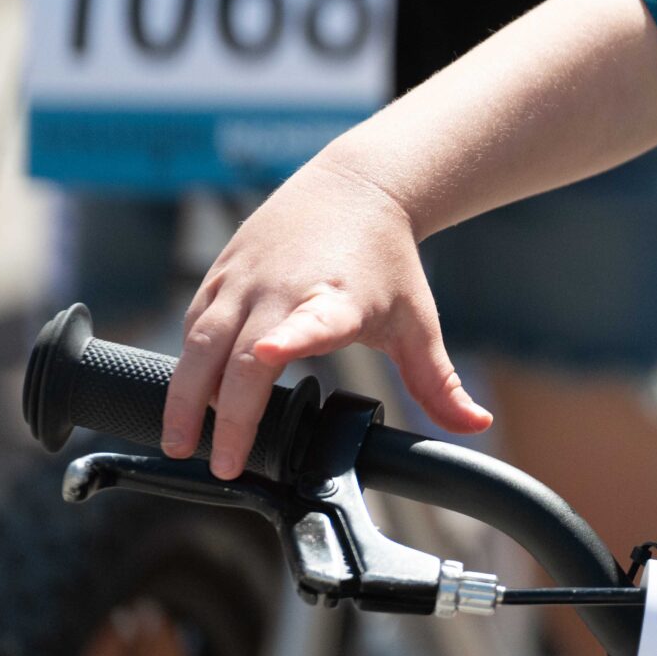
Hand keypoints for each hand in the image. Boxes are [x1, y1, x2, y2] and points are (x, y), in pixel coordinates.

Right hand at [163, 157, 489, 477]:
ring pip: (200, 343)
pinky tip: (191, 401)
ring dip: (187, 397)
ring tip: (180, 445)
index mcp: (337, 299)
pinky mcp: (220, 273)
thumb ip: (438, 382)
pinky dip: (188, 365)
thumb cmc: (389, 264)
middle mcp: (283, 288)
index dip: (290, 340)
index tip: (267, 353)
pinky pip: (193, 326)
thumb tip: (475, 424)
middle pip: (240, 355)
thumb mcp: (416, 323)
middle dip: (227, 416)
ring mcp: (245, 278)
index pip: (312, 323)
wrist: (356, 188)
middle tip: (225, 467)